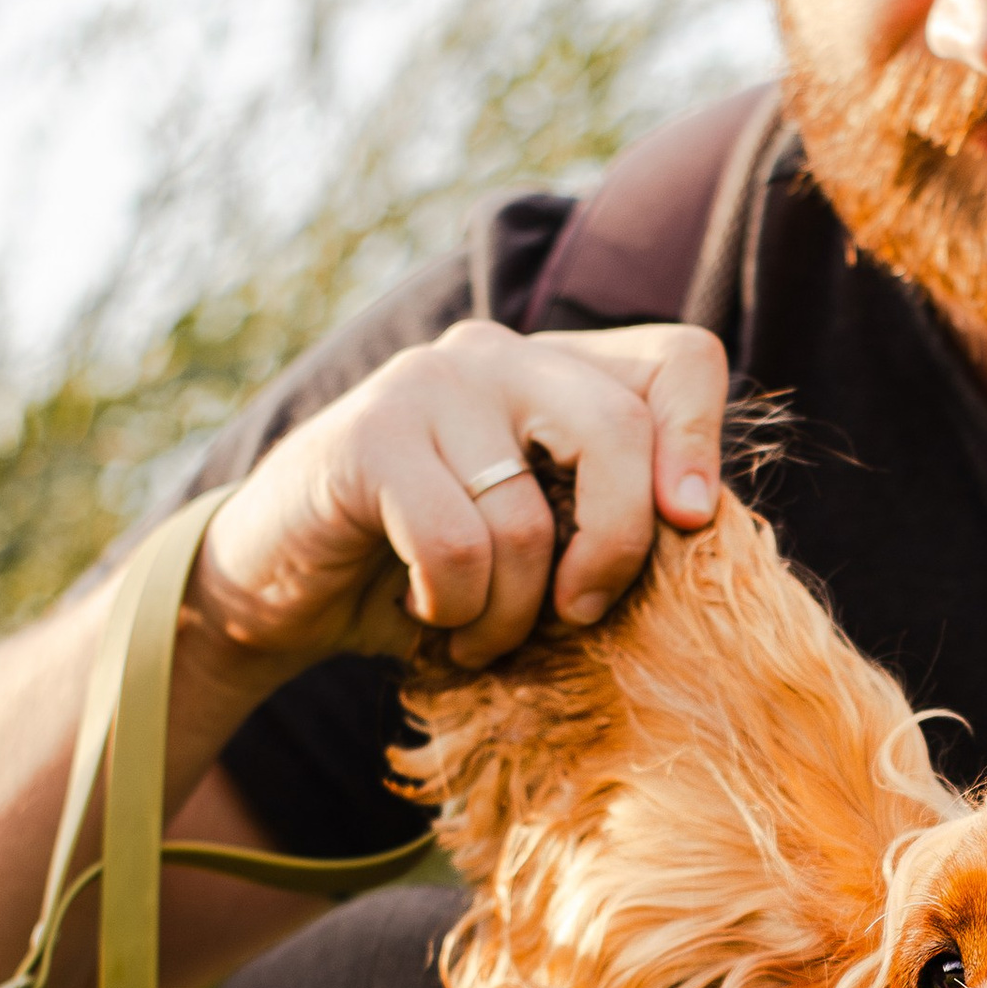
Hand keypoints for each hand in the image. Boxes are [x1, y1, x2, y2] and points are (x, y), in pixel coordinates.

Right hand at [182, 319, 728, 676]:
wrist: (281, 586)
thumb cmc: (432, 573)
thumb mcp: (545, 542)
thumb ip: (614, 513)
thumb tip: (705, 529)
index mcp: (560, 369)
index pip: (680, 359)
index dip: (702, 440)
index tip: (692, 526)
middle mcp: (499, 353)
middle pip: (620, 431)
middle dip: (615, 548)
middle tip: (580, 615)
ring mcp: (428, 383)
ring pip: (527, 516)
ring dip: (510, 612)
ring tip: (478, 634)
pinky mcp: (367, 436)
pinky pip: (457, 546)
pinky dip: (453, 609)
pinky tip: (425, 614)